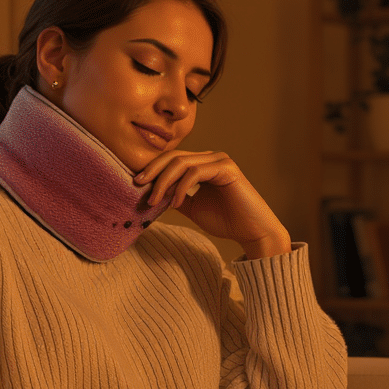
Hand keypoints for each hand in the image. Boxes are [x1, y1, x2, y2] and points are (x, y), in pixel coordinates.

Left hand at [134, 150, 291, 258]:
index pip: (172, 159)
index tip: (136, 183)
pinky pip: (195, 173)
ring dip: (164, 182)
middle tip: (138, 185)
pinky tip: (176, 203)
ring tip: (155, 200)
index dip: (153, 169)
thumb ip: (177, 197)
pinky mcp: (227, 168)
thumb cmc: (226, 220)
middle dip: (153, 171)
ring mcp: (220, 161)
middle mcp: (212, 158)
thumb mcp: (193, 208)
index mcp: (203, 164)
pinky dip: (181, 188)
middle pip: (174, 156)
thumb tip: (154, 195)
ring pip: (182, 163)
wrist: (251, 231)